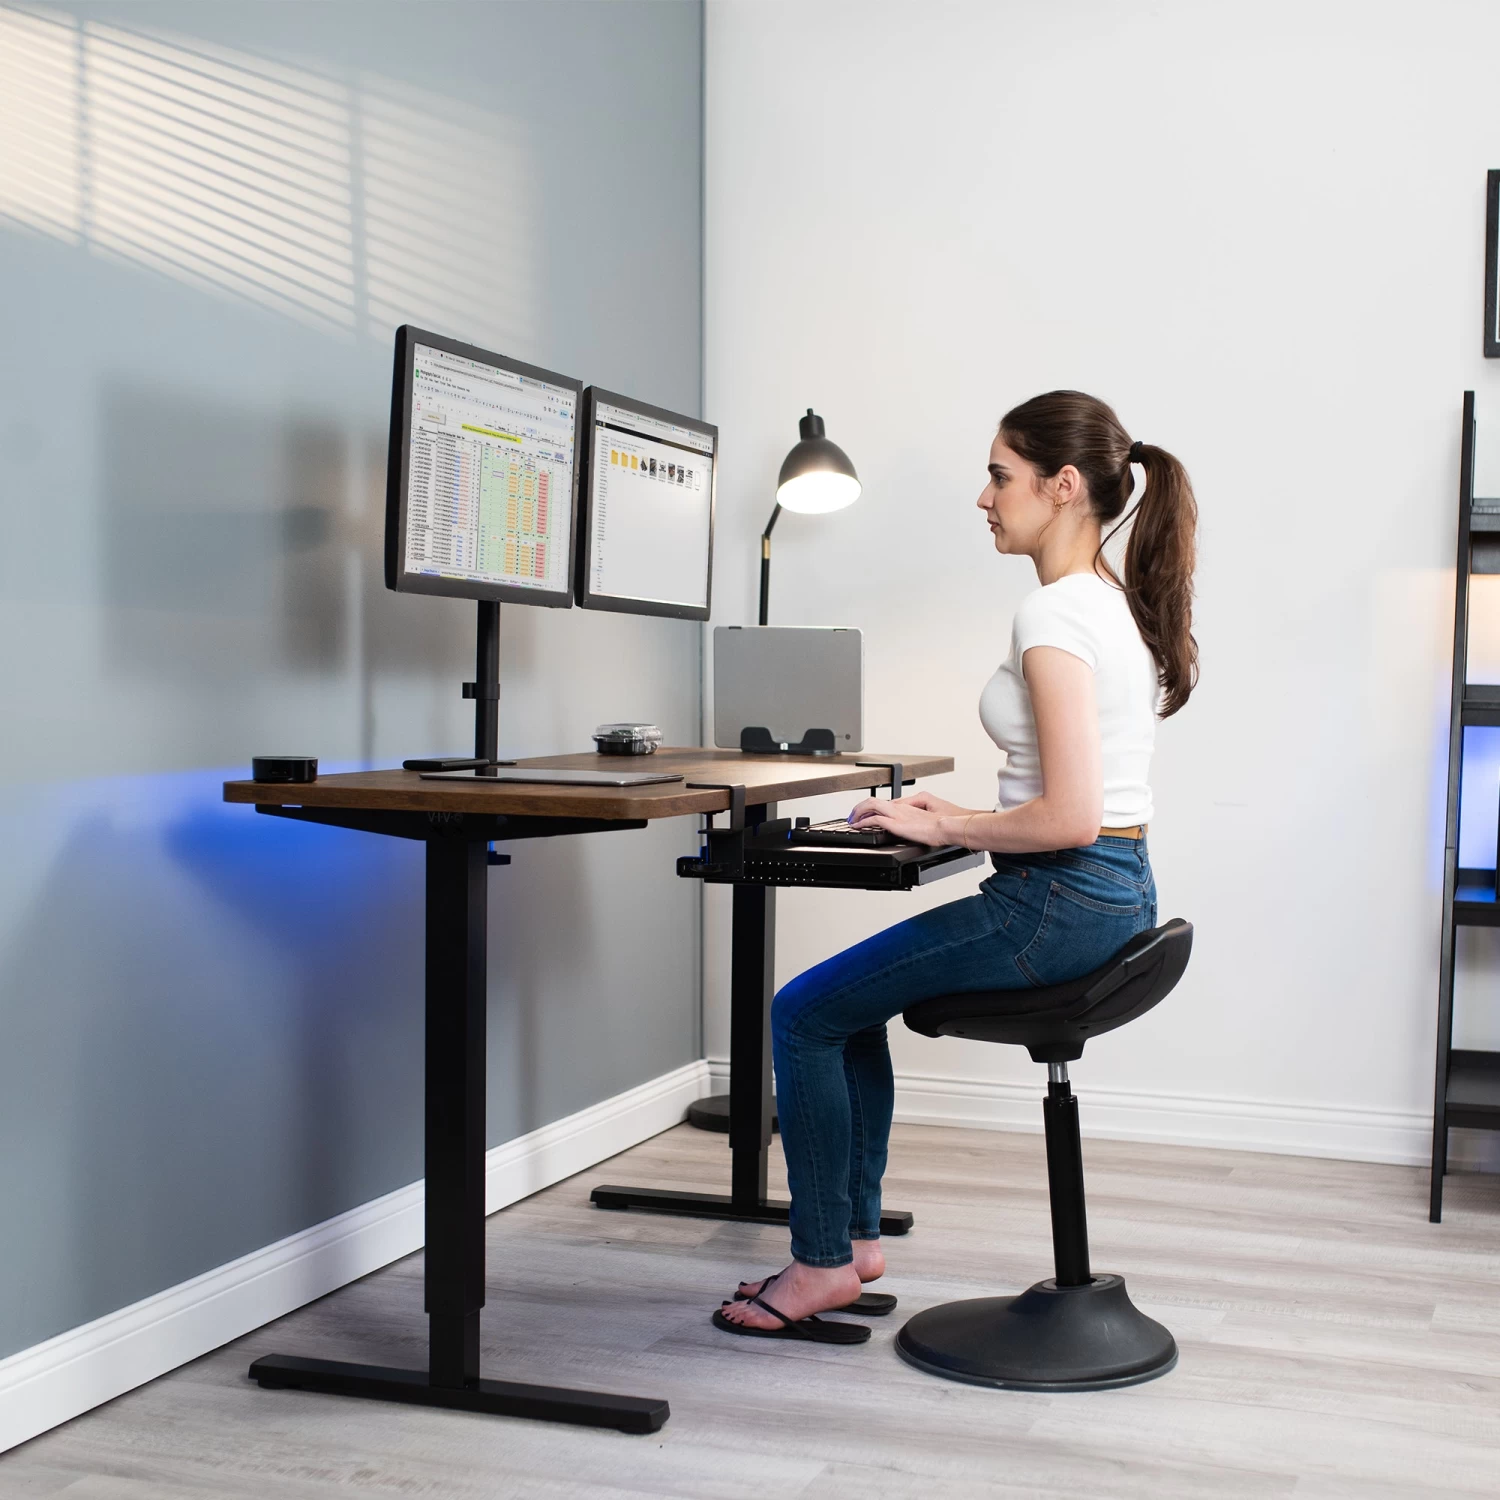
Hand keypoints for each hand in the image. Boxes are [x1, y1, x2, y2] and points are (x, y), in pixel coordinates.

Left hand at [848, 792, 970, 847]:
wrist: (950, 825)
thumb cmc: (946, 821)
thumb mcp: (930, 812)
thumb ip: (916, 811)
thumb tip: (907, 816)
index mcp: (908, 806)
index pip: (885, 803)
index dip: (873, 808)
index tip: (867, 813)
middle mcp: (901, 807)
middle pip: (873, 800)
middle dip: (860, 807)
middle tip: (853, 815)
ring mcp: (898, 814)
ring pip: (870, 805)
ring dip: (858, 812)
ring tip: (852, 819)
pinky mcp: (897, 824)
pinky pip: (874, 819)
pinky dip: (863, 822)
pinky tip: (858, 827)